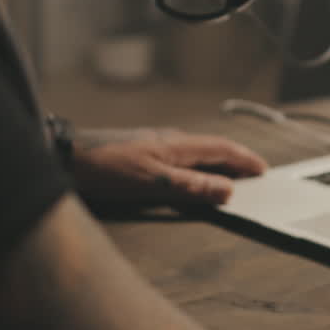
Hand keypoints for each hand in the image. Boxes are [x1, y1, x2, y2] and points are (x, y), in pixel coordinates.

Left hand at [71, 128, 267, 205]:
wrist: (67, 156)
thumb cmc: (106, 167)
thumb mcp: (153, 183)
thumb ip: (191, 186)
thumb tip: (227, 189)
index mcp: (178, 145)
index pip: (222, 148)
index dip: (245, 159)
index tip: (263, 170)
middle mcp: (170, 141)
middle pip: (212, 148)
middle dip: (236, 160)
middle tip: (253, 175)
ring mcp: (156, 145)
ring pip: (197, 152)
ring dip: (216, 164)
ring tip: (229, 178)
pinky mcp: (143, 153)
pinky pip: (181, 158)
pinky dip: (197, 167)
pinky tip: (191, 177)